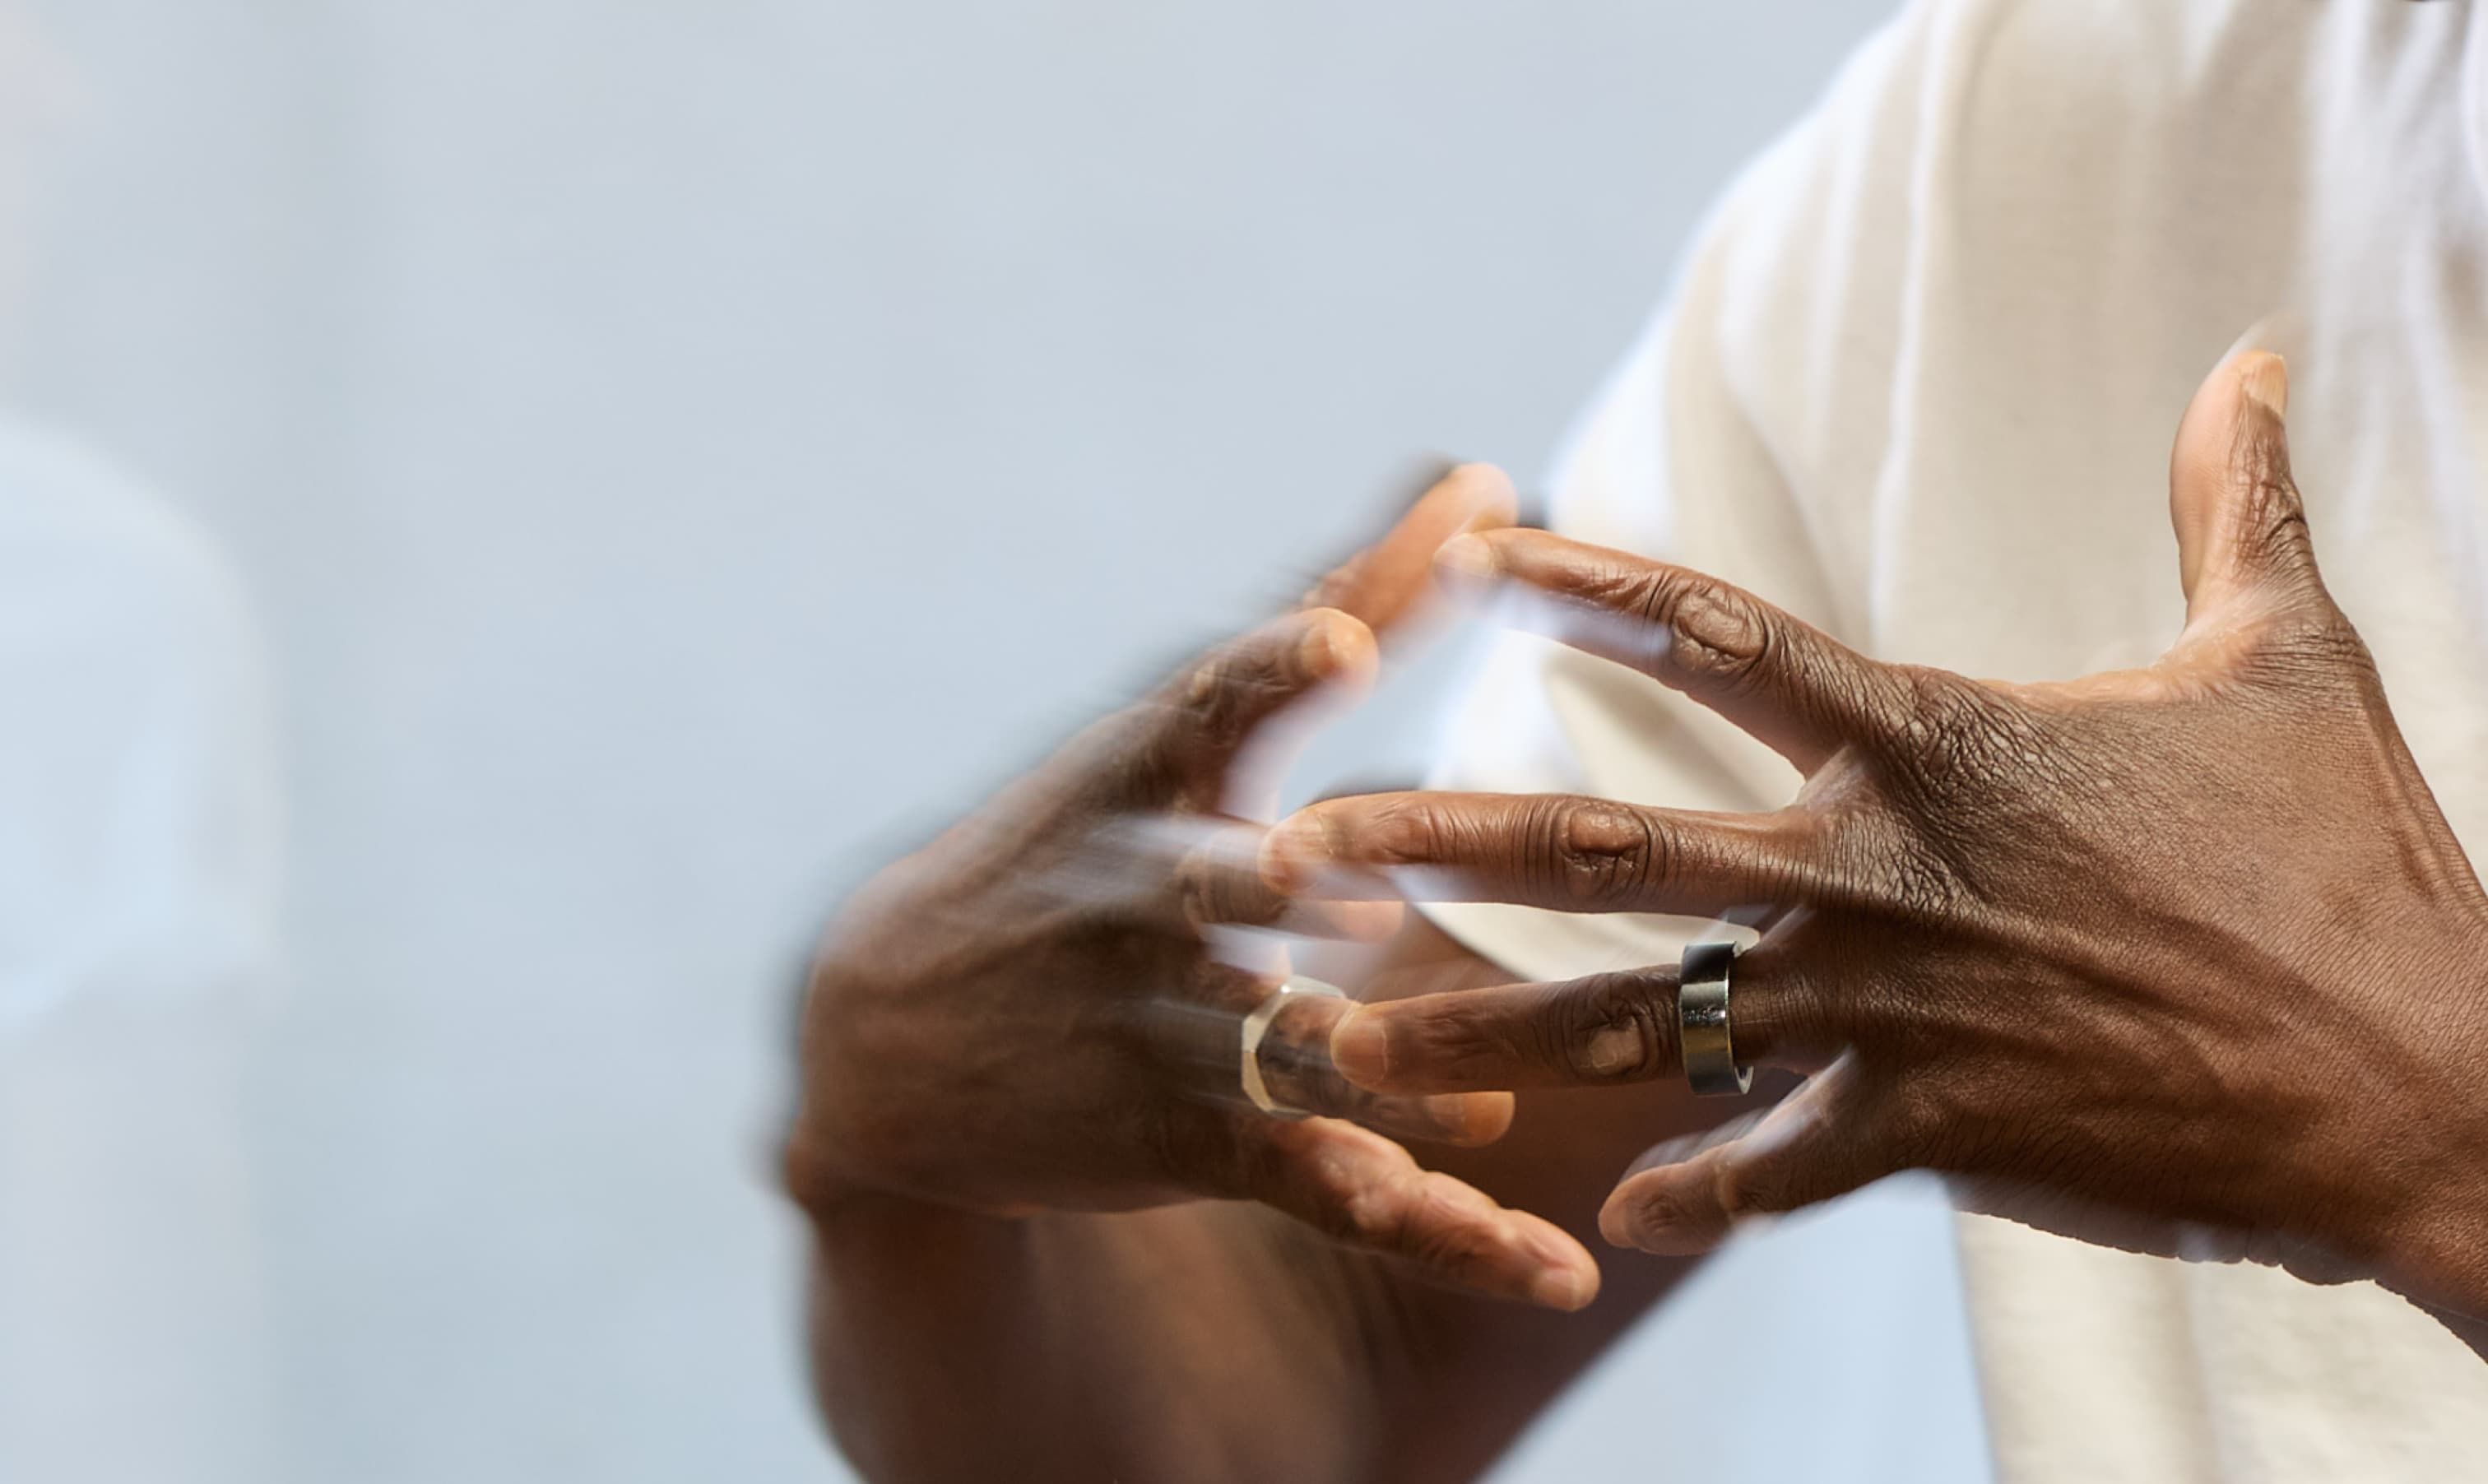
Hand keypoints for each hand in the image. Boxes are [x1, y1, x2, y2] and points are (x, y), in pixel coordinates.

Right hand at [784, 466, 1600, 1309]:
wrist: (889, 1032)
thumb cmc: (1076, 843)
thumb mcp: (1173, 726)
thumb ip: (1338, 599)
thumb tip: (1484, 474)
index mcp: (1146, 772)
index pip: (1208, 701)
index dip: (1274, 667)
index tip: (1343, 641)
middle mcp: (1147, 894)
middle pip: (1228, 884)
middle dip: (1291, 892)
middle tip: (1368, 901)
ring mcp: (1162, 1024)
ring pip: (1282, 1051)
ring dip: (1373, 1079)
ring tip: (1485, 1109)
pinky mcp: (1190, 1139)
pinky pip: (1330, 1187)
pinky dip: (1442, 1230)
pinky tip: (1554, 1270)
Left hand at [1266, 354, 2487, 1314]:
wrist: (2416, 1075)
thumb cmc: (2344, 863)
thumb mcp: (2285, 657)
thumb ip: (2231, 506)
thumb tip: (2250, 362)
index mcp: (1933, 745)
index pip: (1725, 640)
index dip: (1595, 586)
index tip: (1481, 555)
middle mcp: (1875, 877)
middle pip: (1606, 849)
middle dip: (1438, 843)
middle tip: (1298, 844)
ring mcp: (1888, 1013)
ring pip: (1634, 1026)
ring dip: (1481, 1040)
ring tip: (1347, 1051)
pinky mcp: (1929, 1132)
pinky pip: (1769, 1169)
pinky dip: (1694, 1191)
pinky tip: (1619, 1216)